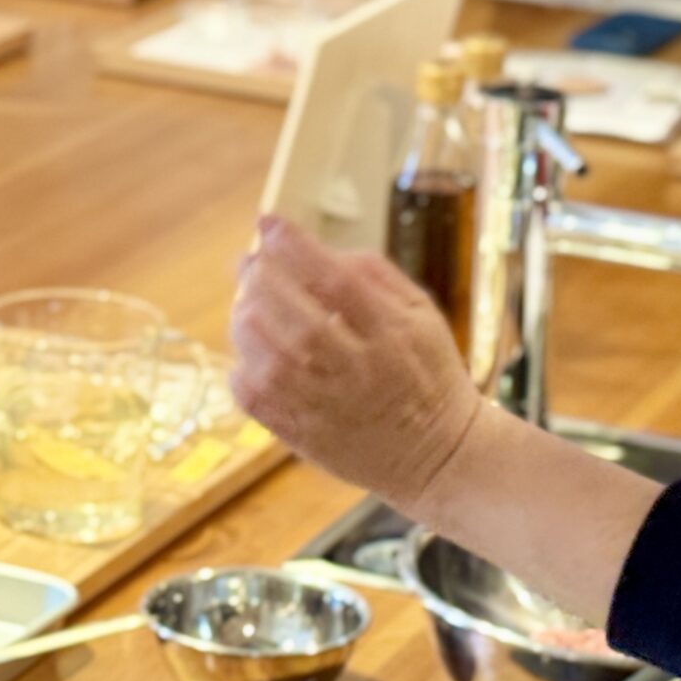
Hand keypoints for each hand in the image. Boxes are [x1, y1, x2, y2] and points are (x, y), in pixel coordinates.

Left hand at [231, 215, 486, 512]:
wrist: (438, 456)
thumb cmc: (427, 375)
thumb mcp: (423, 316)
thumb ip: (376, 277)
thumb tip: (319, 250)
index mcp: (393, 335)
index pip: (336, 282)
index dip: (295, 248)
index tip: (269, 224)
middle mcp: (360, 371)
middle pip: (297, 320)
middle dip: (262, 281)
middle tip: (249, 262)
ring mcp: (329, 407)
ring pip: (269, 360)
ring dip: (245, 320)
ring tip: (246, 303)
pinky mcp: (305, 435)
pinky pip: (256, 399)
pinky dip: (242, 368)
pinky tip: (251, 352)